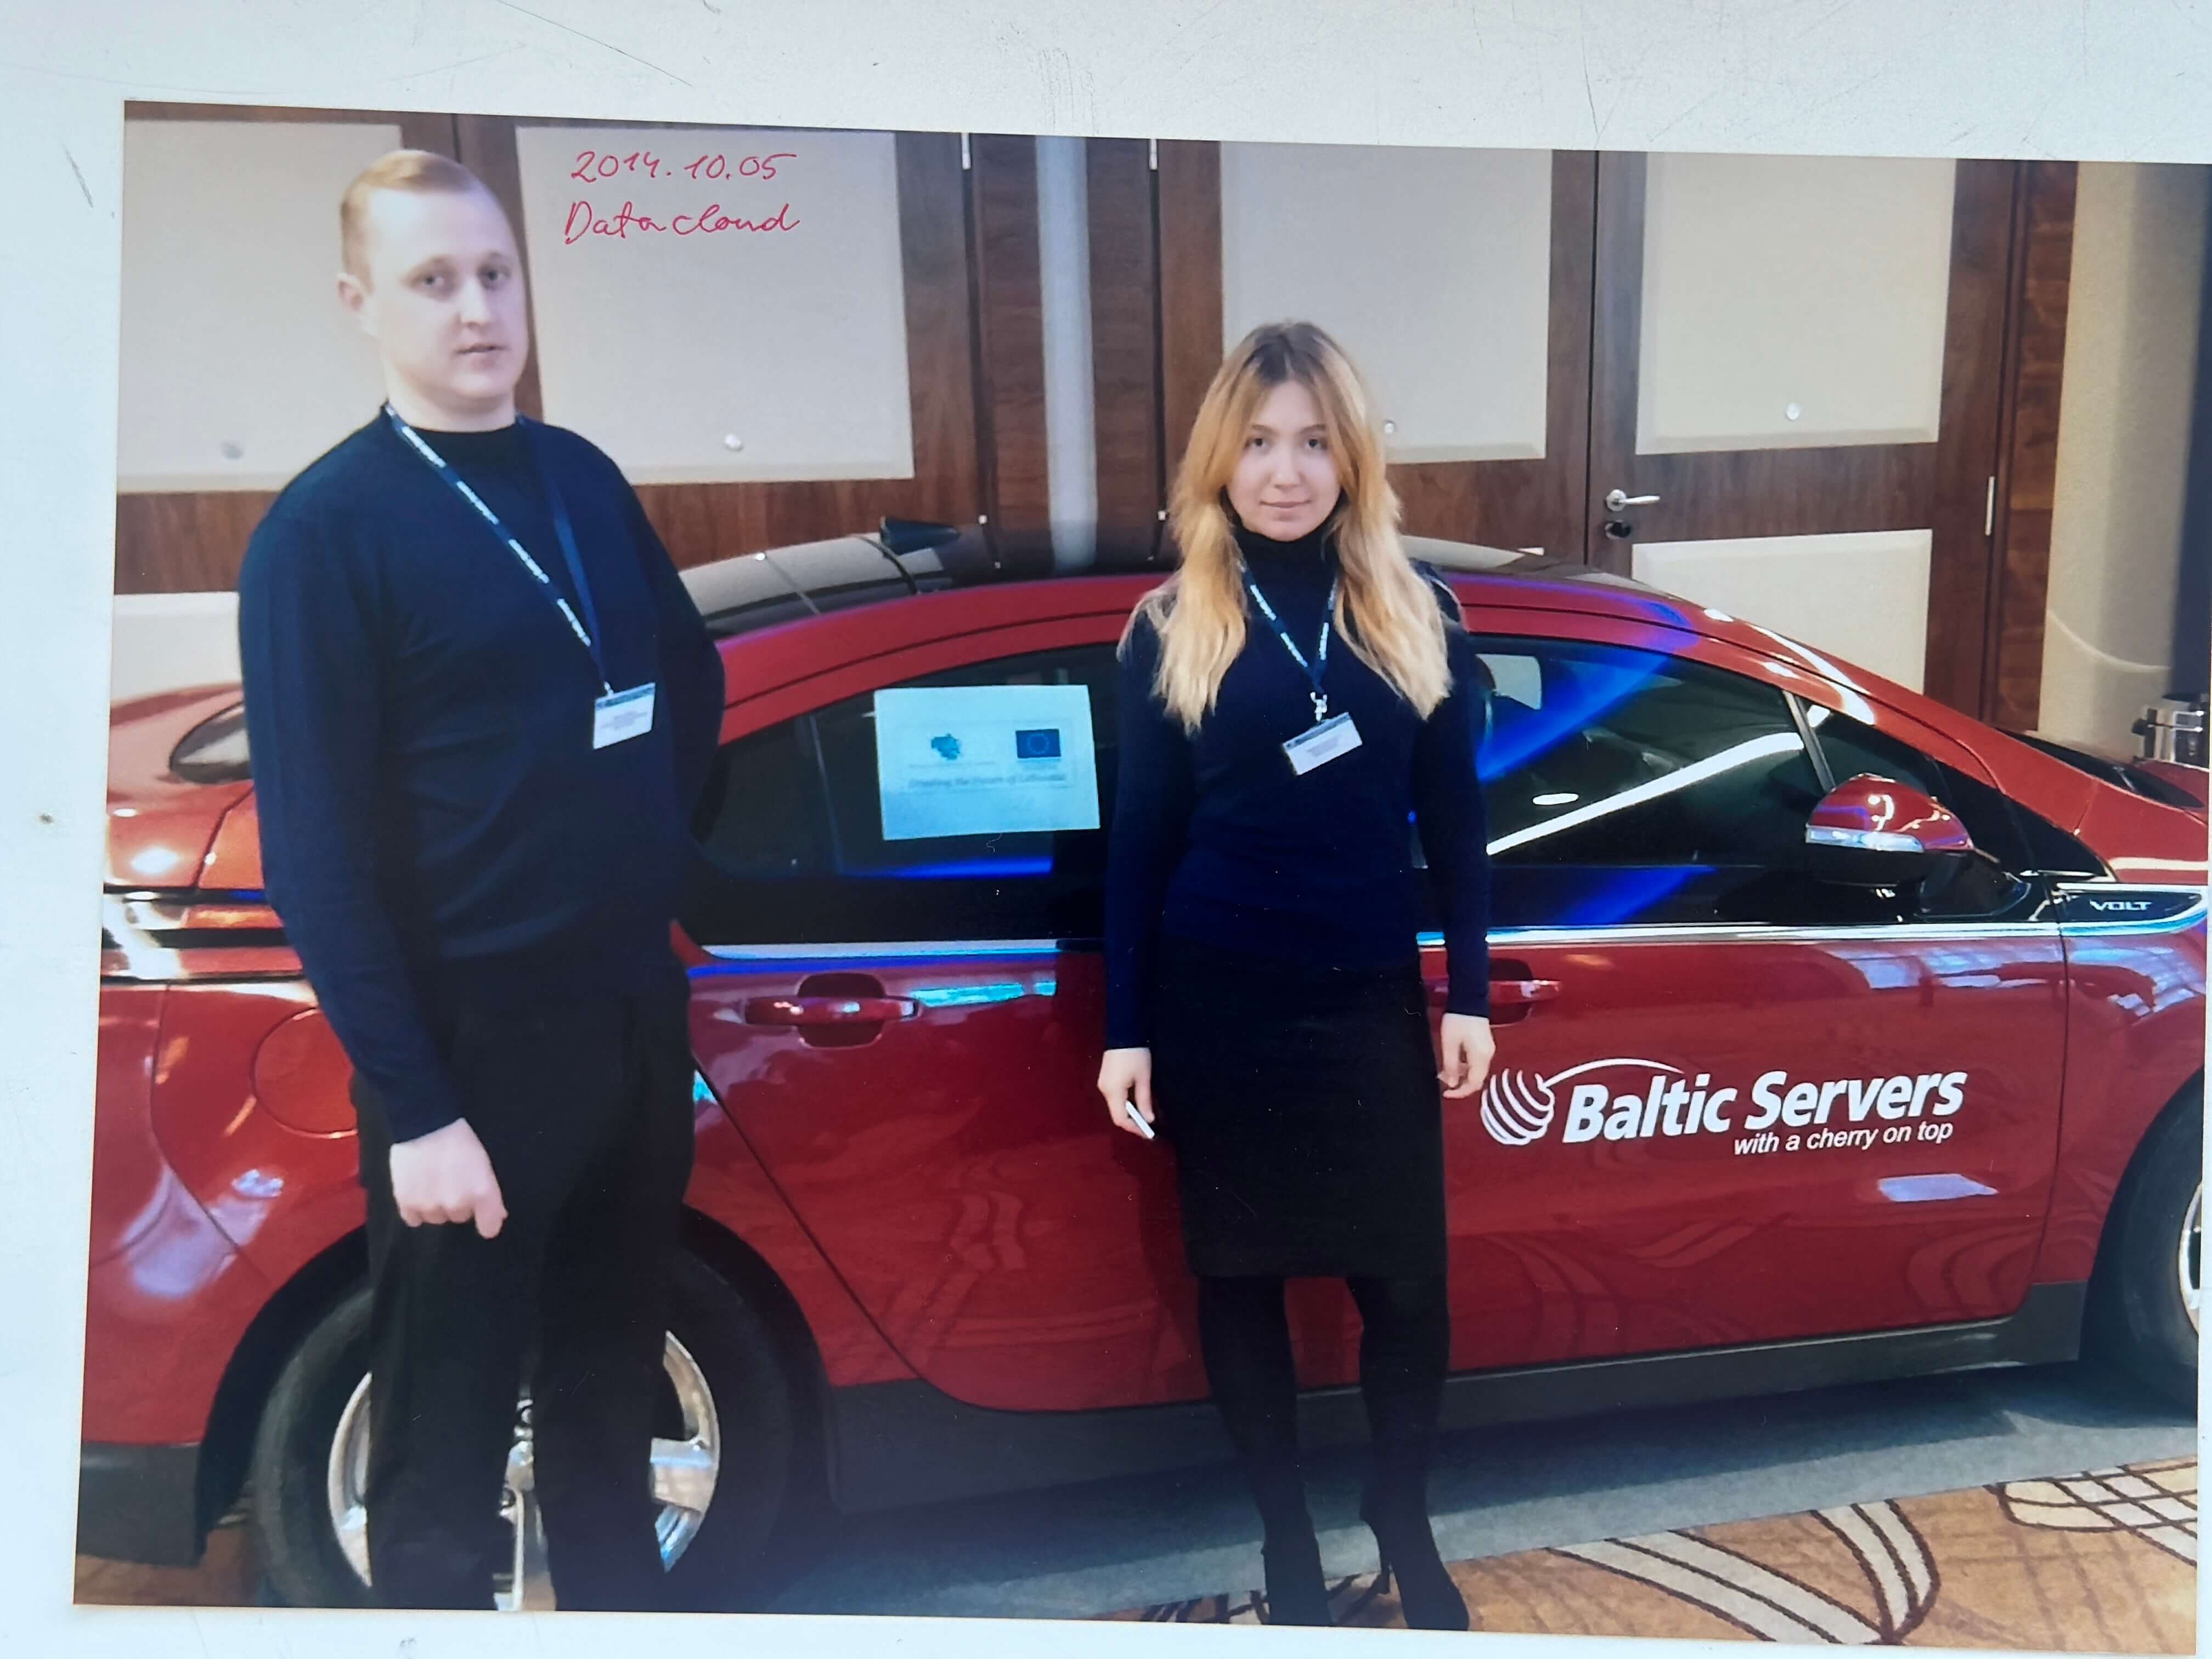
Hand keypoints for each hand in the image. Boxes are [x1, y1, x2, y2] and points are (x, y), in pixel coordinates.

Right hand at [387, 1117, 507, 1237]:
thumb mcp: (484, 1163)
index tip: (482, 1213)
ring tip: (432, 1182)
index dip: (486, 1221)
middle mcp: (458, 1205)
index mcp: (482, 1194)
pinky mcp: (406, 1204)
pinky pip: (414, 1219)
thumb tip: (499, 1216)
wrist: (425, 1124)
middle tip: (451, 1181)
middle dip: (457, 1203)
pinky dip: (415, 1208)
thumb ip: (491, 1195)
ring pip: (436, 1219)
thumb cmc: (461, 1139)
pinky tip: (417, 1190)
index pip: (489, 1229)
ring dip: (436, 1206)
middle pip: (460, 1218)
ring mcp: (430, 1206)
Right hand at [1097, 1047, 1155, 1137]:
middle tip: (1148, 1127)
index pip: (1121, 1119)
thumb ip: (1145, 1101)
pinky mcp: (1106, 1078)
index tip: (1148, 1134)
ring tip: (1144, 1117)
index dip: (1135, 1128)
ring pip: (1115, 1106)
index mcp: (1112, 1092)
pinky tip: (1136, 1104)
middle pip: (1116, 1114)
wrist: (1124, 1031)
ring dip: (1129, 1113)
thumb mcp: (1143, 1078)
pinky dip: (1125, 1104)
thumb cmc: (1135, 1055)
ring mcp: (1103, 1084)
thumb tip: (1149, 1119)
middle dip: (1132, 1122)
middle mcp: (1104, 1090)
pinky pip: (1115, 1097)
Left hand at [1438, 1013, 1493, 1099]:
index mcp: (1481, 1057)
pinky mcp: (1485, 1045)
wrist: (1469, 999)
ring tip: (1444, 1070)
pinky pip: (1476, 1062)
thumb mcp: (1449, 1044)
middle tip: (1443, 1080)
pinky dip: (1465, 1066)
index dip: (1460, 1092)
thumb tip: (1450, 1083)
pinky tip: (1453, 1061)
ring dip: (1461, 1074)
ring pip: (1475, 1071)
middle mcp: (1488, 1056)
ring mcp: (1488, 1050)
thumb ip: (1450, 1066)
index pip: (1473, 1084)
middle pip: (1476, 1079)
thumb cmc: (1458, 1020)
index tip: (1446, 1093)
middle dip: (1459, 1083)